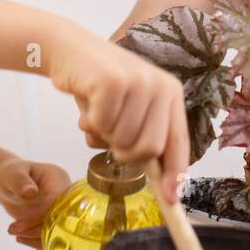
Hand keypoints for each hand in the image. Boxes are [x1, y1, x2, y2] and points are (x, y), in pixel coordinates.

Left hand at [0, 158, 71, 249]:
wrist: (11, 183)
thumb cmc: (11, 175)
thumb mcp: (11, 174)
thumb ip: (19, 181)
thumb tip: (31, 193)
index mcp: (58, 178)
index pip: (57, 201)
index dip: (39, 216)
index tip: (17, 224)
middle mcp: (66, 195)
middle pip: (61, 219)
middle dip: (36, 230)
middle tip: (12, 229)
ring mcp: (62, 211)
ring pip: (58, 232)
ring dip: (35, 239)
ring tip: (13, 232)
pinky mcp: (56, 223)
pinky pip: (54, 238)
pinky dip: (37, 243)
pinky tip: (21, 238)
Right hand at [48, 26, 188, 201]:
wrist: (70, 50)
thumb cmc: (100, 87)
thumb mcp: (132, 109)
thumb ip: (146, 136)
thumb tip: (165, 185)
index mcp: (171, 93)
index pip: (178, 142)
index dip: (174, 174)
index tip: (170, 199)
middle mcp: (160, 86)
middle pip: (149, 149)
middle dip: (125, 154)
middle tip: (109, 136)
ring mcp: (137, 82)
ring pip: (122, 140)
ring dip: (102, 136)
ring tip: (97, 113)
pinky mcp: (112, 81)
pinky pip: (100, 126)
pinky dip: (88, 124)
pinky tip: (87, 105)